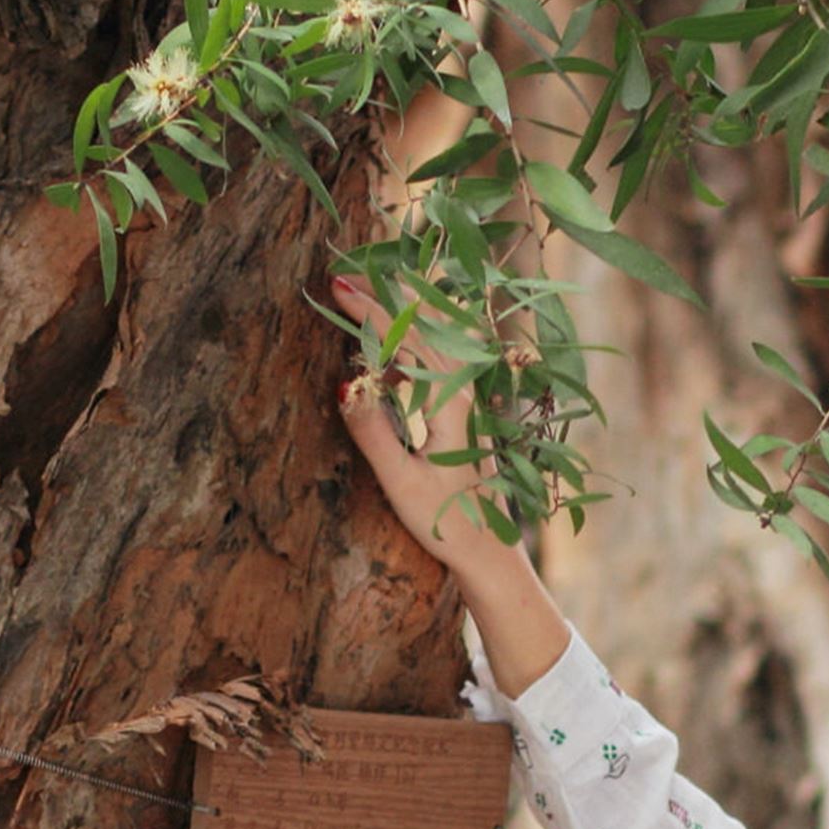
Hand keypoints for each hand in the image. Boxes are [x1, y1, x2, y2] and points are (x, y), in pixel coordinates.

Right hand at [322, 273, 517, 567]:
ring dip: (403, 314)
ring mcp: (468, 401)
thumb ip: (372, 432)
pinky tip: (387, 356)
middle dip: (387, 296)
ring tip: (368, 296)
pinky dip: (413, 343)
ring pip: (436, 339)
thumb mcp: (401, 481)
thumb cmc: (447, 523)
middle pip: (426, 326)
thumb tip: (344, 383)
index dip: (371, 310)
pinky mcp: (464, 415)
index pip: (407, 338)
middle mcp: (465, 393)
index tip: (337, 287)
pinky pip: (439, 362)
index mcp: (450, 403)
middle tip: (348, 276)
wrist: (491, 552)